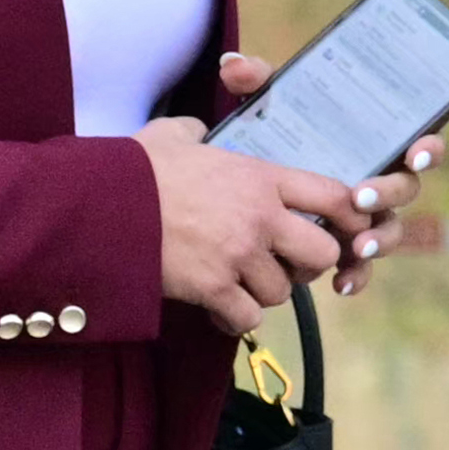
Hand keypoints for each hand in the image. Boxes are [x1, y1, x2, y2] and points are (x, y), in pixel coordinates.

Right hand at [137, 108, 353, 335]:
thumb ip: (196, 132)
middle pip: (323, 253)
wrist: (99, 205)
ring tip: (237, 284)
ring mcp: (238, 256)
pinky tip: (219, 310)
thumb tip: (196, 131)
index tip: (341, 228)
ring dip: (263, 292)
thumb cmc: (135, 168)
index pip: (334, 196)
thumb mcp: (172, 136)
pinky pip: (247, 317)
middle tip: (281, 262)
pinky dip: (235, 318)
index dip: (349, 216)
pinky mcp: (213, 288)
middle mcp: (260, 218)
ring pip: (283, 291)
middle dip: (306, 263)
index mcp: (259, 178)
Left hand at [216, 51, 444, 298]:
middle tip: (362, 198)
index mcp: (376, 141)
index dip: (427, 147)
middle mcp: (380, 178)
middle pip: (405, 188)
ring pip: (388, 231)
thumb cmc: (278, 130)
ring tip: (355, 248)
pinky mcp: (347, 244)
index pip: (419, 140)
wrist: (251, 177)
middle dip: (389, 194)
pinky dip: (356, 276)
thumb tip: (233, 67)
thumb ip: (256, 82)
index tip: (415, 151)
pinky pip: (361, 264)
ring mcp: (367, 216)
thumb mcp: (268, 104)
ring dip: (377, 240)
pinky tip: (340, 283)